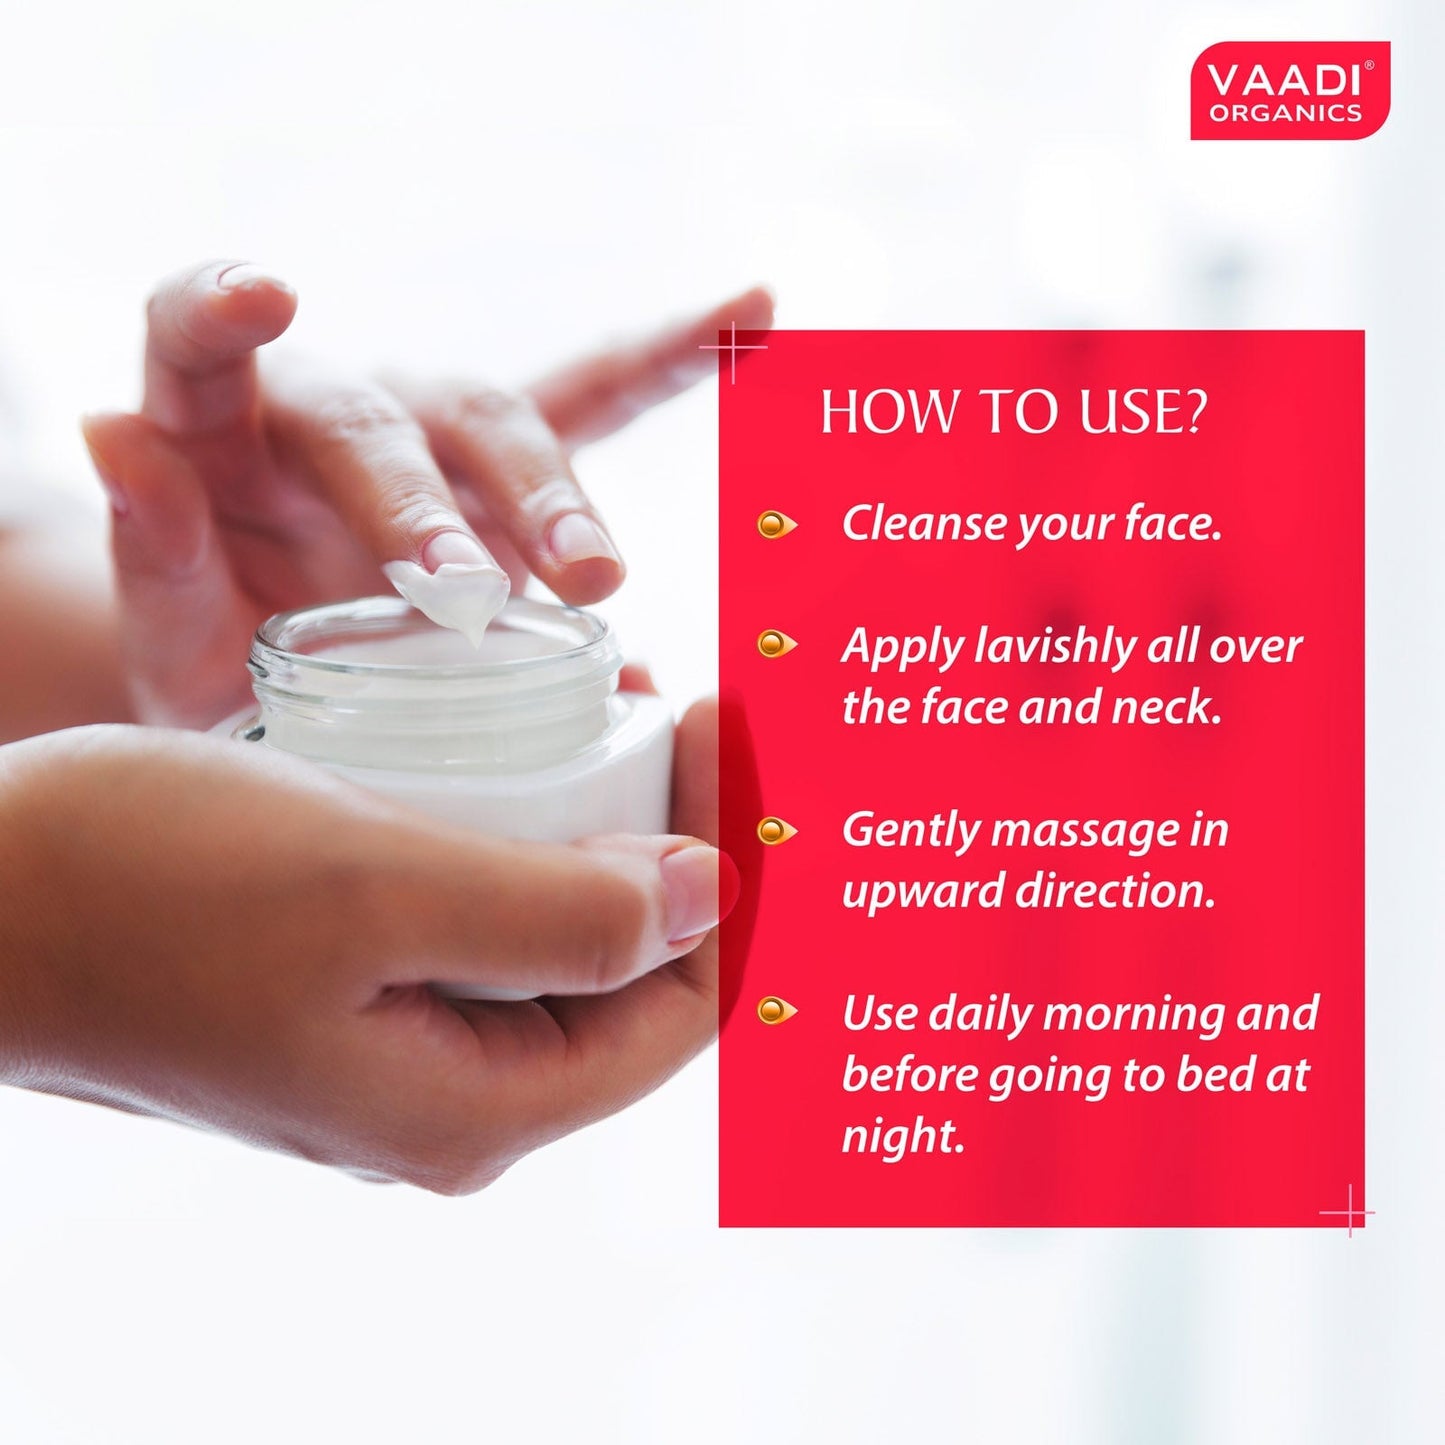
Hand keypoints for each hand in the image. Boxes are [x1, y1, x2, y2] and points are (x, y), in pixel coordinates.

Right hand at [0, 701, 729, 1191]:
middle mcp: (448, 1099)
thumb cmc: (152, 886)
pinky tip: (524, 760)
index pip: (677, 1006)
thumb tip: (710, 900)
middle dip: (670, 847)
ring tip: (615, 715)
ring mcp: (396, 1048)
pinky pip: (476, 923)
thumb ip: (562, 917)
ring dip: (597, 834)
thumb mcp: (377, 893)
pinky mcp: (351, 993)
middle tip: (676, 711)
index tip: (721, 731)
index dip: (722, 874)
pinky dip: (519, 839)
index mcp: (475, 1109)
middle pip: (623, 977)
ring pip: (550, 942)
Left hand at [81, 261, 772, 727]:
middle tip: (464, 593)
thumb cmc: (219, 647)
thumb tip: (102, 430)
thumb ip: (148, 540)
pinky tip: (757, 314)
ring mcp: (435, 428)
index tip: (263, 291)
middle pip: (390, 420)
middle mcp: (341, 405)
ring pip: (504, 424)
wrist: (289, 673)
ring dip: (552, 496)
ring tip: (592, 576)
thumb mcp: (169, 623)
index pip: (202, 337)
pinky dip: (673, 359)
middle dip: (432, 503)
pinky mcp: (511, 465)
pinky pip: (600, 397)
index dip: (222, 307)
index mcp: (222, 430)